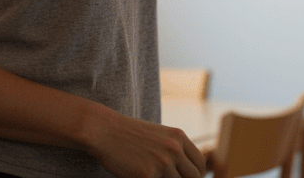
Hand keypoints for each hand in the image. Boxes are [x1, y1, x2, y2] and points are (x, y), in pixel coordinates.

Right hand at [84, 109, 206, 177]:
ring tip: (151, 173)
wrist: (104, 130)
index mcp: (178, 137)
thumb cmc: (128, 134)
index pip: (199, 163)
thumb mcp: (158, 135)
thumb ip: (174, 149)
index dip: (197, 175)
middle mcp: (174, 149)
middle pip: (194, 177)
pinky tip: (139, 174)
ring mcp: (162, 163)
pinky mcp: (148, 175)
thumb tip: (186, 171)